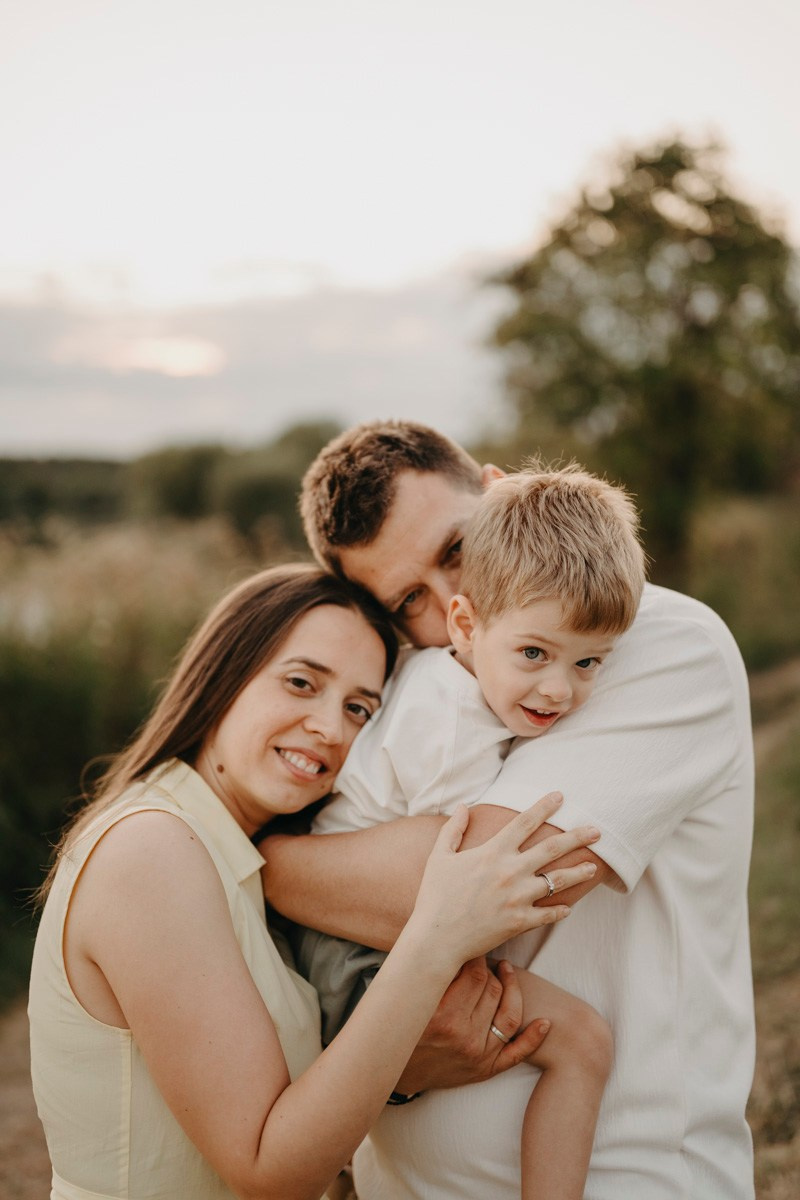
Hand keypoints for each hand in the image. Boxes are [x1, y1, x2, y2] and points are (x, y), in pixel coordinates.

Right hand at [395, 958, 550, 1093]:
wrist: (395, 1069)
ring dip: (512, 989)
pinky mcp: (486, 1070)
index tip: (474, 945)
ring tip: (506, 973)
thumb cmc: (401, 1026)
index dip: (477, 955)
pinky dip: (534, 1038)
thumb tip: (457, 941)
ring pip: (509, 1013)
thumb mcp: (411, 999)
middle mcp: (464, 1036)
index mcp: (442, 1015)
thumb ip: (433, 973)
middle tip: (484, 958)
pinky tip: (545, 1022)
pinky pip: (517, 1053)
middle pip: (492, 989)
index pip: (475, 974)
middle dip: (491, 969)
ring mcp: (478, 1055)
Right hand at [407, 792, 599, 972]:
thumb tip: (463, 807)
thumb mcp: (439, 857)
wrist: (436, 938)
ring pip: (558, 881)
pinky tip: (569, 907)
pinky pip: (548, 914)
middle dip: (578, 836)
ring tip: (594, 866)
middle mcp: (510, 872)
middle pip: (552, 848)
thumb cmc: (435, 896)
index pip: (525, 822)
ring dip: (579, 872)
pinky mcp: (520, 921)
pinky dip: (561, 910)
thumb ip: (452, 829)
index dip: (544, 806)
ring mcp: (518, 898)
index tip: (561, 796)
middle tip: (597, 830)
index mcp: (492, 852)